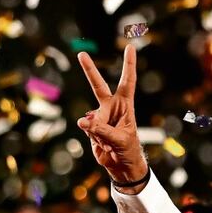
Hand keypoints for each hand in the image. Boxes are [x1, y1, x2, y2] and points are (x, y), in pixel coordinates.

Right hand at [76, 45, 148, 189]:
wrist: (122, 165)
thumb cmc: (128, 150)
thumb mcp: (119, 140)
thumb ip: (101, 130)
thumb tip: (82, 121)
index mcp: (125, 106)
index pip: (127, 82)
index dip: (128, 65)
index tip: (130, 47)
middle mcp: (111, 108)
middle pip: (98, 86)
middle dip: (89, 70)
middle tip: (81, 54)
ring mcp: (99, 117)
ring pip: (91, 119)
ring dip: (98, 132)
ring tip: (109, 143)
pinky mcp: (90, 128)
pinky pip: (87, 129)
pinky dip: (94, 138)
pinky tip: (103, 145)